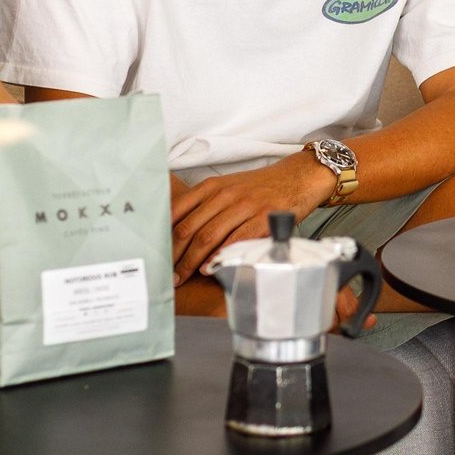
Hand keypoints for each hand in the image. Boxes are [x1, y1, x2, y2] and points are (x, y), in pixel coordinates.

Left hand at [171, 155, 338, 281]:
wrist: (298, 178)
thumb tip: (180, 231)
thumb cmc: (261, 188)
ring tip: (182, 277)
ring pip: (207, 237)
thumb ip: (205, 204)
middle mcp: (224, 194)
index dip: (163, 236)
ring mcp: (243, 206)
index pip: (177, 212)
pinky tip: (209, 268)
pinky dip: (219, 257)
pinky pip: (234, 241)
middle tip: (168, 273)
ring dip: (191, 261)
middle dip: (174, 256)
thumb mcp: (228, 186)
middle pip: (188, 228)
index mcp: (212, 186)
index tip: (157, 254)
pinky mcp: (262, 219)